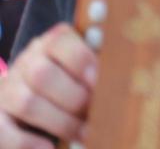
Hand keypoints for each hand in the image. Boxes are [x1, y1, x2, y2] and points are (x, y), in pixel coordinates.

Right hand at [0, 23, 94, 146]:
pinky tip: (49, 148)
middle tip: (97, 114)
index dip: (82, 62)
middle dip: (75, 98)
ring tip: (84, 134)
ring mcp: (6, 89)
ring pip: (27, 102)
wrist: (30, 90)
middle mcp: (25, 62)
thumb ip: (100, 65)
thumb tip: (128, 77)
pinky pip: (4, 130)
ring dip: (60, 122)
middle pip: (42, 75)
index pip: (60, 41)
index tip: (102, 83)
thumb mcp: (84, 66)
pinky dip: (26, 142)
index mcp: (50, 43)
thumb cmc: (72, 78)